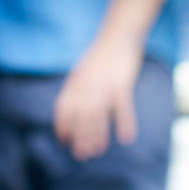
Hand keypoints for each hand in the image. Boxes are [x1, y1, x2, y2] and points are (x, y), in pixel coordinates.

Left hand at [51, 36, 146, 159]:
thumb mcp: (85, 70)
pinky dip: (124, 122)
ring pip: (97, 113)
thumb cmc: (103, 56)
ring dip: (96, 134)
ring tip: (96, 152)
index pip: (64, 107)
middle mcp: (86, 84)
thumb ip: (79, 88)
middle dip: (79, 136)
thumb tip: (73, 108)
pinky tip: (126, 137)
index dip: (62, 125)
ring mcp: (103, 84)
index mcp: (76, 81)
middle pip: (80, 115)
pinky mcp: (121, 82)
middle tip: (81, 155)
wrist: (119, 34)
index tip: (63, 141)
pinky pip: (122, 105)